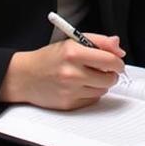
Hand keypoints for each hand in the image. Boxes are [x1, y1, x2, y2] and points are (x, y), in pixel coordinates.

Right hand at [0, 33, 124, 109]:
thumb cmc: (50, 58)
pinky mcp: (68, 104)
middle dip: (111, 73)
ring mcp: (70, 90)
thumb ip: (99, 41)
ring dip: (101, 83)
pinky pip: (92, 100)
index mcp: (74, 53)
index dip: (118, 61)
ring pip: (103, 90)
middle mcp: (72, 73)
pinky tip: (81, 86)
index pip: (110, 60)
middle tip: (104, 69)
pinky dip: (91, 93)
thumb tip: (118, 47)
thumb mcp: (73, 41)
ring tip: (89, 76)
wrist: (25, 77)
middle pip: (109, 78)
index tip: (117, 61)